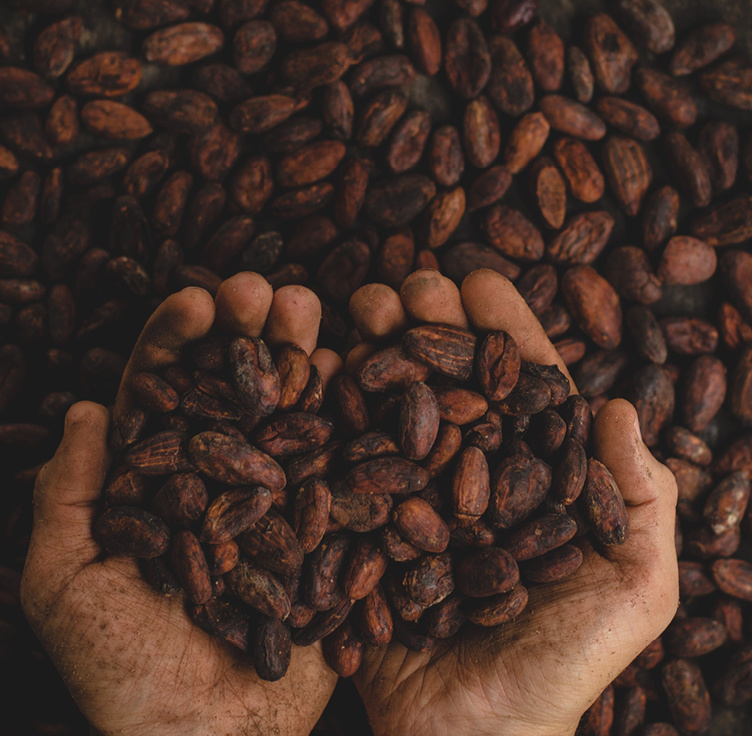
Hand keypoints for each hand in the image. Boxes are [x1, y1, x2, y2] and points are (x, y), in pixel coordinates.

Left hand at [21, 273, 338, 735]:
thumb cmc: (121, 673)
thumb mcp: (64, 585)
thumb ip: (67, 497)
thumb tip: (85, 409)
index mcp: (157, 481)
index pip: (163, 393)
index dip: (176, 342)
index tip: (198, 301)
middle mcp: (220, 477)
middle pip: (232, 388)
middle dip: (246, 333)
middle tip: (263, 289)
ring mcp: (276, 496)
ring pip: (287, 410)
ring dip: (297, 355)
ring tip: (308, 309)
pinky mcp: (323, 524)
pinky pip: (337, 461)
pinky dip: (345, 414)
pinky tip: (353, 369)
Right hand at [348, 268, 678, 735]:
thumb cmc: (561, 669)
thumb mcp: (633, 591)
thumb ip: (640, 502)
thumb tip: (617, 406)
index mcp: (528, 478)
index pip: (517, 387)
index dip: (501, 330)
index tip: (477, 280)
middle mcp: (465, 476)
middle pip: (447, 383)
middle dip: (427, 326)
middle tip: (406, 286)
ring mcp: (408, 498)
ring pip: (390, 408)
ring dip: (373, 352)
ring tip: (356, 309)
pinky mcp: (360, 528)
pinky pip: (339, 461)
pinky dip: (323, 412)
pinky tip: (310, 367)